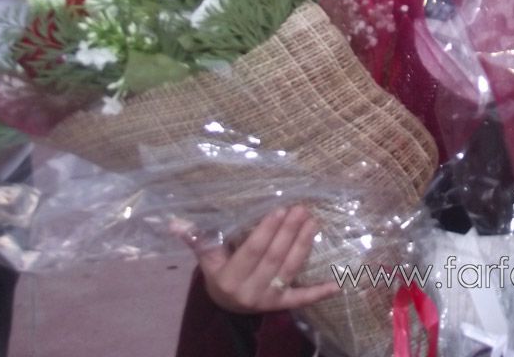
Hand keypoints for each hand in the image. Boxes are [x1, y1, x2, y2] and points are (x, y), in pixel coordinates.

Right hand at [176, 205, 338, 313]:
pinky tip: (337, 283)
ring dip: (304, 245)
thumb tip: (175, 222)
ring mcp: (267, 299)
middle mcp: (248, 291)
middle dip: (289, 231)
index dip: (267, 230)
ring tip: (313, 222)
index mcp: (228, 278)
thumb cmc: (218, 272)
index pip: (251, 251)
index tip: (280, 209)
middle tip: (302, 208)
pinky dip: (319, 292)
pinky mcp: (281, 305)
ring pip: (289, 269)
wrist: (226, 305)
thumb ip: (197, 239)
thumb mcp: (207, 258)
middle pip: (274, 257)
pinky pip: (302, 299)